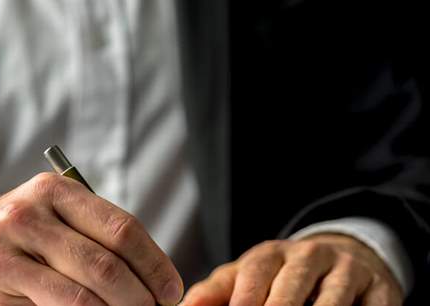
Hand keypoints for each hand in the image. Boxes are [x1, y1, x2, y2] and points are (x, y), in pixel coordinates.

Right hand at [0, 173, 182, 305]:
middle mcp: (26, 218)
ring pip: (83, 300)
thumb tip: (153, 277)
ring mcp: (5, 257)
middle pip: (106, 268)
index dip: (155, 266)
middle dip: (141, 300)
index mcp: (51, 191)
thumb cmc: (13, 240)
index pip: (121, 229)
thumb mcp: (48, 216)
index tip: (171, 291)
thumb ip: (93, 234)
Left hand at [182, 234, 401, 305]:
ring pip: (334, 298)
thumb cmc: (279, 277)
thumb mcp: (245, 278)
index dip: (246, 298)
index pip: (256, 274)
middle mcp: (310, 255)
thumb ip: (213, 293)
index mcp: (271, 253)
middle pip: (294, 284)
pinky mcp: (380, 288)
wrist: (341, 257)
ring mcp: (348, 270)